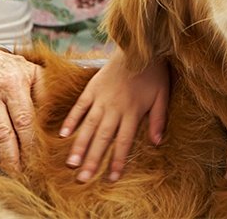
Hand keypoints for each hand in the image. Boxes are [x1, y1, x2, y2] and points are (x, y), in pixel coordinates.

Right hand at [0, 50, 39, 171]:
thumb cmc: (12, 69)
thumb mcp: (34, 72)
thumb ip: (47, 92)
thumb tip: (59, 115)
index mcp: (13, 86)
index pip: (23, 121)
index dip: (30, 143)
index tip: (36, 159)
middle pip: (2, 134)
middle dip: (12, 157)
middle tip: (20, 173)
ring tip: (2, 172)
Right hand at [58, 50, 169, 181]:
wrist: (140, 47)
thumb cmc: (154, 73)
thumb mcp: (162, 95)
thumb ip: (158, 119)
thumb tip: (157, 142)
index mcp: (132, 112)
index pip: (123, 142)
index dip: (117, 161)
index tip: (111, 178)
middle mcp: (115, 108)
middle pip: (103, 138)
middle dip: (93, 160)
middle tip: (83, 179)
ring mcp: (101, 98)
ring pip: (89, 126)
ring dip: (79, 145)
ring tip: (71, 164)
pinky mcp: (92, 87)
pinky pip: (79, 106)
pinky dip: (72, 120)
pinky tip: (64, 135)